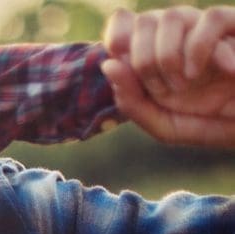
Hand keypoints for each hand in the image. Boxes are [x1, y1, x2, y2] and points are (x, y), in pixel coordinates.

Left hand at [103, 7, 234, 145]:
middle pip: (144, 21)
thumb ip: (133, 101)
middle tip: (164, 89)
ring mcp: (208, 30)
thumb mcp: (166, 126)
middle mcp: (180, 37)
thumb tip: (108, 64)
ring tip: (186, 83)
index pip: (123, 23)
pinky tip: (210, 73)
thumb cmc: (216, 126)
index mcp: (157, 56)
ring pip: (171, 16)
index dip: (117, 35)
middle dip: (144, 60)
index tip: (119, 58)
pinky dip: (201, 48)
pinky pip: (210, 19)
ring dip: (168, 55)